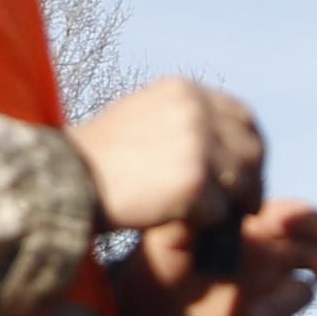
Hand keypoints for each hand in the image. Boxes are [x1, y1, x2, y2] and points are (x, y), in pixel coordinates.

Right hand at [68, 76, 264, 237]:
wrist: (64, 180)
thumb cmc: (99, 160)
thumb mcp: (143, 118)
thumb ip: (184, 122)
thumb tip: (227, 144)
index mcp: (184, 91)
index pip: (243, 116)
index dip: (250, 148)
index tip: (248, 173)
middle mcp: (196, 109)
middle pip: (252, 149)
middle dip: (251, 181)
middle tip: (242, 207)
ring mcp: (198, 143)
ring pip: (241, 183)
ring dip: (228, 206)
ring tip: (203, 217)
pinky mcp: (195, 180)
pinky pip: (220, 211)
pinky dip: (204, 224)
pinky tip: (178, 221)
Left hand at [111, 197, 316, 315]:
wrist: (148, 311)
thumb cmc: (159, 262)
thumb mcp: (169, 232)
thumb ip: (197, 214)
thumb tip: (223, 205)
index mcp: (257, 229)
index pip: (299, 218)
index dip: (311, 221)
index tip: (312, 230)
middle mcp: (271, 260)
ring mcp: (271, 295)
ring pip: (303, 296)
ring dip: (280, 306)